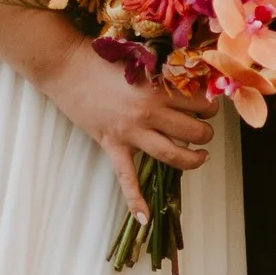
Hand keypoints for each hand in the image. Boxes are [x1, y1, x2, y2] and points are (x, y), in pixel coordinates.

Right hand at [41, 37, 216, 213]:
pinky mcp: (111, 145)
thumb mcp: (139, 58)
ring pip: (174, 155)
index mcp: (158, 88)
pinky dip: (135, 201)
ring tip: (200, 156)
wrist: (64, 65)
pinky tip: (145, 218)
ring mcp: (130, 133)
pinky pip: (126, 178)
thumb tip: (188, 76)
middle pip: (194, 131)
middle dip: (206, 131)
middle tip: (205, 128)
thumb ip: (163, 71)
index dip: (210, 105)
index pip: (200, 103)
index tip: (210, 104)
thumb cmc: (101, 56)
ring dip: (194, 159)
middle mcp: (149, 113)